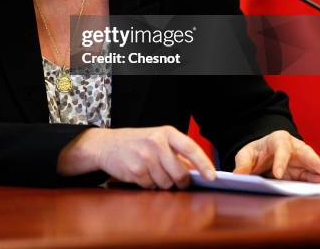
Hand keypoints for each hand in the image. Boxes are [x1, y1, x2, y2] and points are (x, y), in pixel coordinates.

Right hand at [57, 125, 215, 188]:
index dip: (203, 163)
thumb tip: (197, 172)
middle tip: (174, 179)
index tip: (213, 176)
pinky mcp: (135, 170)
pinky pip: (151, 186)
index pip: (190, 148)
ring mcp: (145, 156)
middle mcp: (156, 142)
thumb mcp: (157, 139)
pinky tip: (141, 173)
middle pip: (179, 173)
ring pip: (166, 183)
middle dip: (179, 181)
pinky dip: (148, 184)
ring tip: (151, 170)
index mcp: (165, 132)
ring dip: (162, 183)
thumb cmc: (137, 142)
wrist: (106, 145)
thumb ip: (176, 152)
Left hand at [233, 130, 319, 181]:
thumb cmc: (256, 152)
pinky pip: (313, 178)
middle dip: (315, 163)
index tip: (277, 174)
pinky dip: (316, 183)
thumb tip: (237, 175)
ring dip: (318, 175)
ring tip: (319, 186)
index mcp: (278, 139)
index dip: (281, 161)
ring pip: (314, 167)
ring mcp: (302, 160)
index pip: (281, 148)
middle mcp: (295, 148)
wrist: (263, 156)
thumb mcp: (245, 155)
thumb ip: (242, 164)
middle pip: (307, 154)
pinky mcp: (306, 172)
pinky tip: (317, 190)